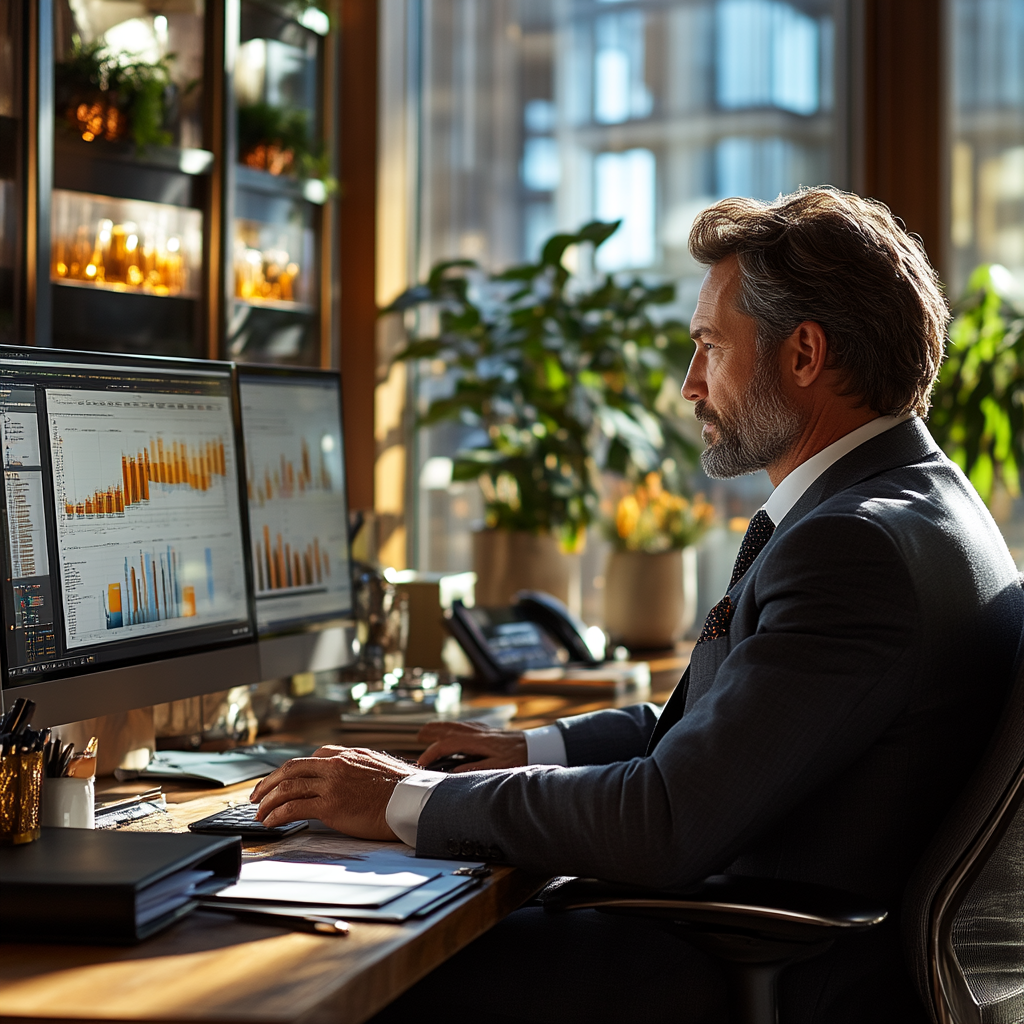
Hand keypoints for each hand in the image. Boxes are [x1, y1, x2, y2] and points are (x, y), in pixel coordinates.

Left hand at [250, 745, 417, 839]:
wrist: (413, 800)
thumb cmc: (403, 790)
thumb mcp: (380, 768)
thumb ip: (360, 770)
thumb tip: (354, 780)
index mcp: (349, 755)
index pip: (311, 757)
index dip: (291, 770)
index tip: (283, 780)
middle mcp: (337, 765)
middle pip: (291, 768)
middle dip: (269, 781)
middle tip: (257, 794)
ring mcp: (332, 784)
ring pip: (288, 786)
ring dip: (268, 800)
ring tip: (259, 812)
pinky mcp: (330, 805)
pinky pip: (294, 808)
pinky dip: (276, 815)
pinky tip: (271, 822)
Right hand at [416, 721, 527, 771]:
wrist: (540, 745)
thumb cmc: (521, 757)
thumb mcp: (499, 767)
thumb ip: (475, 768)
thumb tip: (454, 770)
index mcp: (478, 741)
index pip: (447, 744)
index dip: (432, 752)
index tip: (422, 762)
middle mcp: (480, 732)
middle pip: (450, 728)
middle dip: (432, 731)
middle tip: (418, 736)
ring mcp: (485, 730)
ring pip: (458, 725)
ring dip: (442, 727)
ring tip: (430, 730)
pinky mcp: (491, 731)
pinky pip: (468, 725)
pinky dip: (457, 726)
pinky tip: (456, 730)